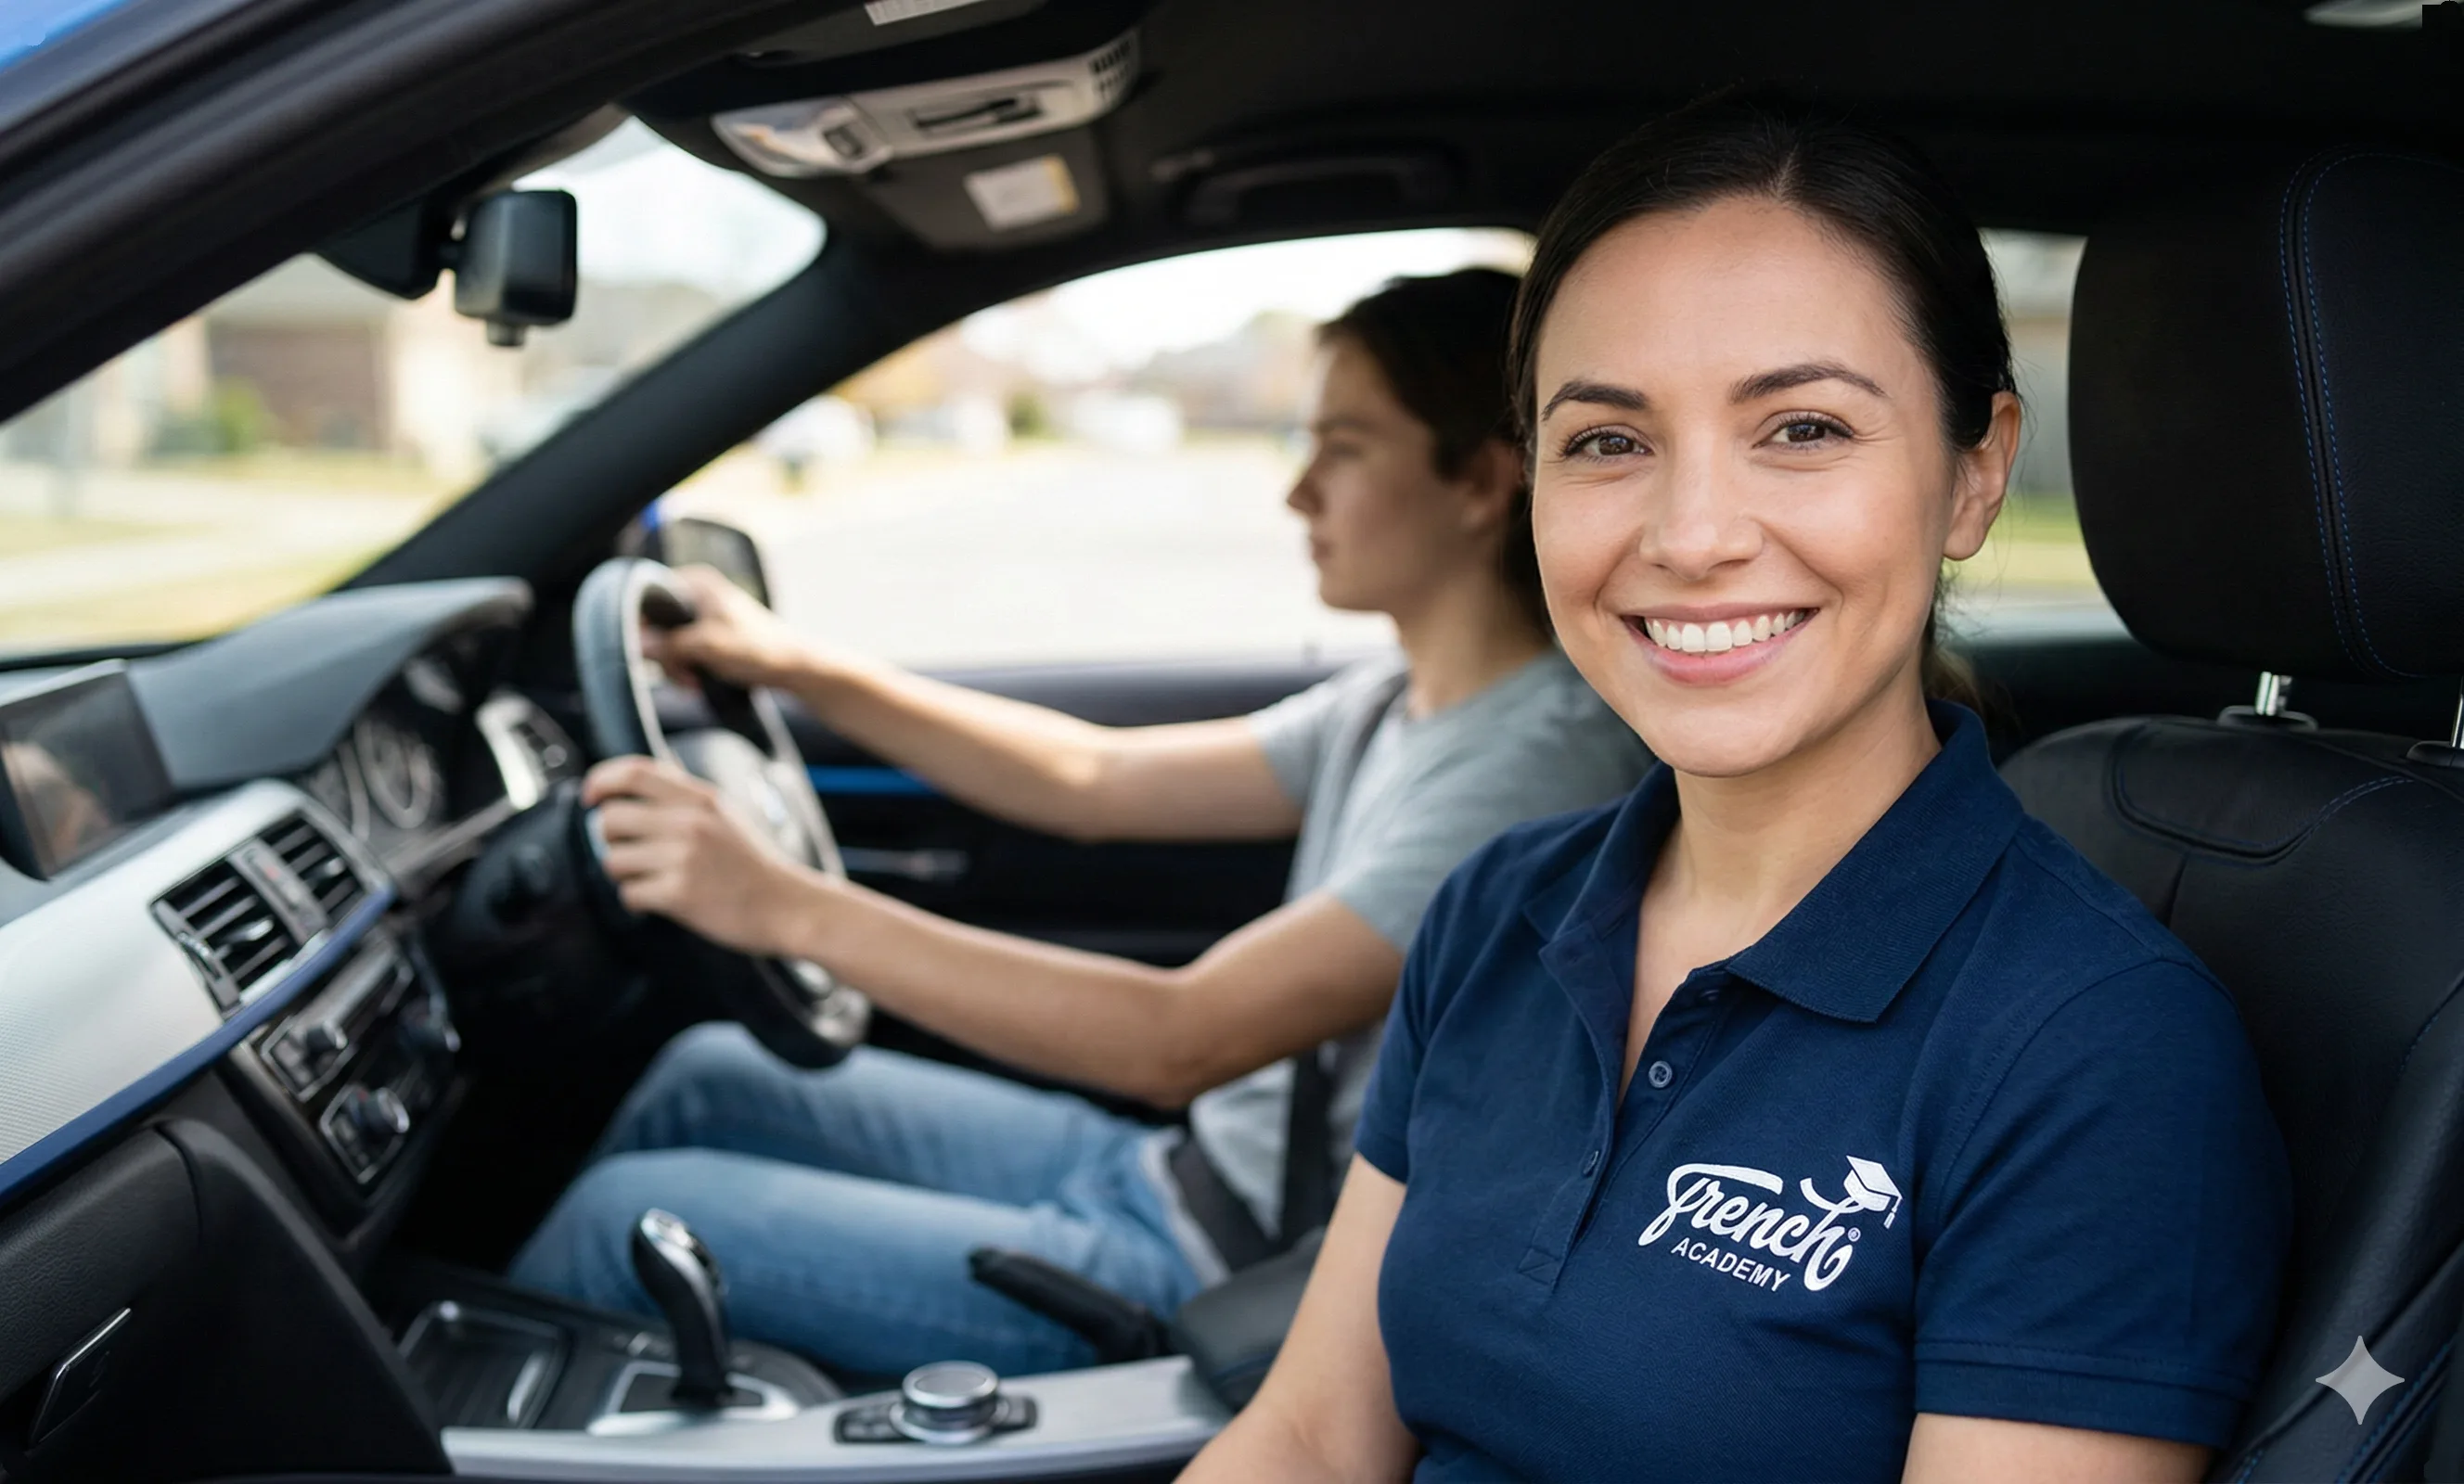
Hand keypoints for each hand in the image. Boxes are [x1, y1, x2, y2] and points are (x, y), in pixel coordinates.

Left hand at [583, 756, 817, 957]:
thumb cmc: (752, 865)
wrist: (788, 906)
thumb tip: (627, 793)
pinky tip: (659, 901)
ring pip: (613, 859)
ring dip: (623, 873)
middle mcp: (690, 822)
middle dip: (610, 839)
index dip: (601, 780)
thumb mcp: (723, 816)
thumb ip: (682, 801)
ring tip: (650, 879)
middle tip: (630, 852)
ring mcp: (683, 858)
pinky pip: (629, 894)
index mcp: (700, 798)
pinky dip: (638, 901)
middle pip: (610, 818)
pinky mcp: (679, 894)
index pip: (633, 772)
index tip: (591, 797)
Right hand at [644, 565, 812, 690]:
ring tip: (693, 683)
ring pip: (667, 640)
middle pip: (656, 623)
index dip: (643, 626)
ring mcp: (702, 613)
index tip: (651, 653)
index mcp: (696, 582)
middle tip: (683, 677)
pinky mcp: (708, 633)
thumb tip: (636, 644)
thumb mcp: (709, 647)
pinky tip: (697, 682)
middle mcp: (696, 591)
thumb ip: (671, 645)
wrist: (793, 666)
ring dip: (676, 667)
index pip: (648, 596)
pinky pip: (682, 649)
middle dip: (665, 656)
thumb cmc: (758, 650)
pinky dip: (686, 667)